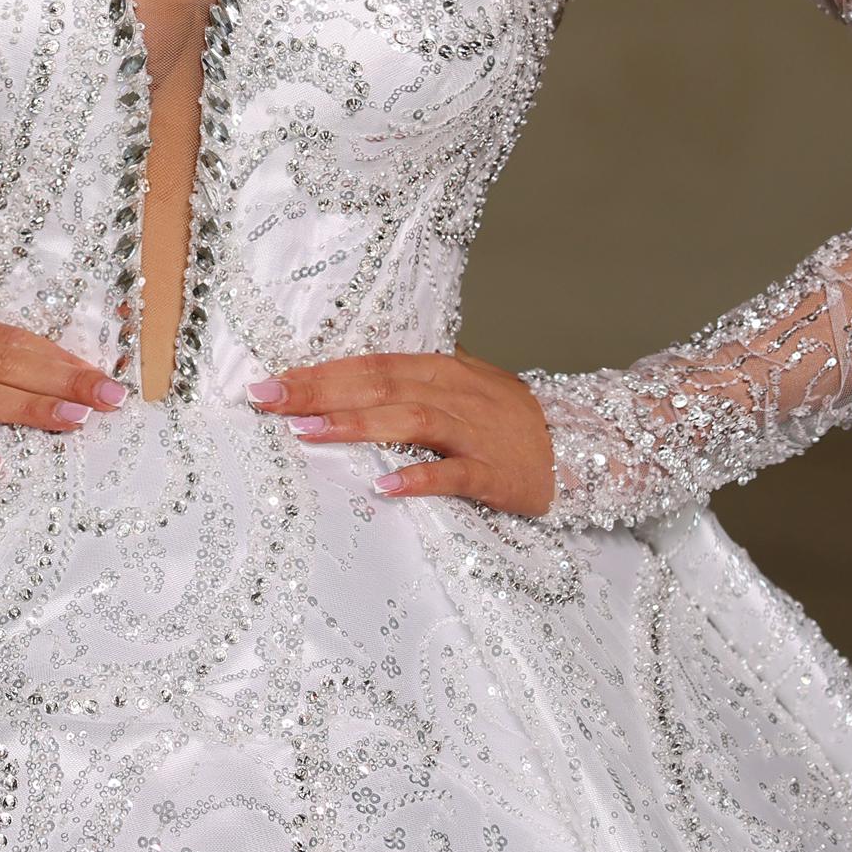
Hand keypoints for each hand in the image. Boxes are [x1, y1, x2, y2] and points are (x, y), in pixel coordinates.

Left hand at [248, 353, 555, 514]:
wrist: (583, 448)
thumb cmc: (509, 421)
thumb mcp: (462, 388)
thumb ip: (412, 382)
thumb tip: (350, 377)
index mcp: (441, 369)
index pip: (370, 364)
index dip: (319, 371)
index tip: (270, 381)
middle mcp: (455, 393)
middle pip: (379, 384)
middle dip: (319, 391)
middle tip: (267, 399)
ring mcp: (477, 432)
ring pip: (410, 420)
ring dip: (357, 424)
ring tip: (309, 434)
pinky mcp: (496, 473)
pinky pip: (455, 474)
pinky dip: (420, 478)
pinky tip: (385, 487)